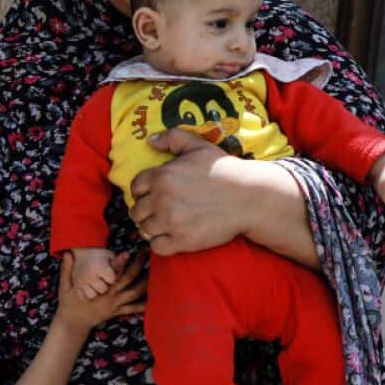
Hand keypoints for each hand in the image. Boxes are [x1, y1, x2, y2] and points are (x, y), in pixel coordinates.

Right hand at [54, 250, 147, 330]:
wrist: (73, 324)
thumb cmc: (69, 303)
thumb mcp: (64, 287)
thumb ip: (66, 270)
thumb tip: (68, 254)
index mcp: (98, 289)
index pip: (111, 273)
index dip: (119, 263)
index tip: (128, 252)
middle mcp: (109, 296)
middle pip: (128, 279)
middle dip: (138, 265)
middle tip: (146, 253)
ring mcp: (115, 305)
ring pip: (135, 293)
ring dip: (146, 282)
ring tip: (156, 270)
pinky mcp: (117, 312)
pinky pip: (134, 309)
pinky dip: (144, 304)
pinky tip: (155, 298)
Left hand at [128, 129, 263, 255]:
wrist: (249, 197)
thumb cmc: (225, 170)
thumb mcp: (198, 146)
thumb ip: (172, 138)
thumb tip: (150, 140)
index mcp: (161, 176)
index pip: (135, 188)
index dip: (142, 192)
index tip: (152, 196)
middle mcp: (161, 199)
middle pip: (136, 212)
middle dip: (146, 212)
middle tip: (159, 212)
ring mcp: (170, 221)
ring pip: (144, 229)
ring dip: (153, 228)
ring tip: (166, 224)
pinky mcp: (182, 240)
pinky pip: (157, 247)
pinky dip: (161, 244)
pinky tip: (172, 237)